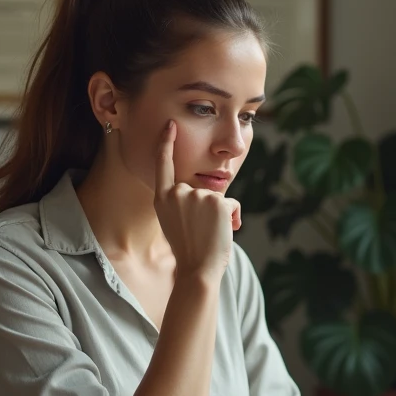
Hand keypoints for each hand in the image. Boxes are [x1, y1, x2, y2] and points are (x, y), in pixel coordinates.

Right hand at [154, 120, 240, 282]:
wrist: (197, 269)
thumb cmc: (189, 251)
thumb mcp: (176, 222)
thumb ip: (184, 203)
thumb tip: (212, 194)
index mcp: (162, 199)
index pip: (163, 165)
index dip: (166, 144)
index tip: (171, 125)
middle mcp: (177, 193)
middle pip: (200, 189)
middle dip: (207, 209)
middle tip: (200, 232)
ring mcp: (197, 195)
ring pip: (216, 199)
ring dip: (220, 217)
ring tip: (209, 235)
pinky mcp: (217, 201)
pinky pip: (231, 205)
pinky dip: (232, 219)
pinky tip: (224, 232)